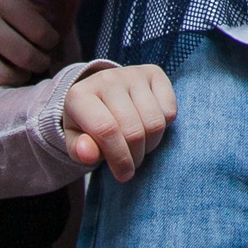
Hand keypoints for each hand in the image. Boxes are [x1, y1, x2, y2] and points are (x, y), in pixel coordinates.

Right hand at [0, 0, 55, 87]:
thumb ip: (18, 0)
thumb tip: (44, 21)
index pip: (39, 31)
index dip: (52, 40)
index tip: (52, 41)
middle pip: (25, 56)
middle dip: (41, 61)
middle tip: (43, 60)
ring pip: (2, 75)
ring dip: (18, 76)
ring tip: (22, 70)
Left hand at [61, 61, 177, 180]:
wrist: (101, 94)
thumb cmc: (89, 125)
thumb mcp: (77, 142)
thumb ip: (80, 151)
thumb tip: (88, 154)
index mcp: (79, 96)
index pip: (106, 130)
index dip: (119, 157)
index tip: (123, 175)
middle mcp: (106, 79)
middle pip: (133, 129)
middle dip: (136, 156)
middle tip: (132, 164)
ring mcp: (131, 73)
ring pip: (155, 122)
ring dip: (150, 144)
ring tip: (139, 147)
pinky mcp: (153, 72)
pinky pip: (170, 110)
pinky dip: (165, 127)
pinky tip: (149, 127)